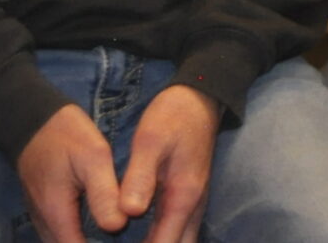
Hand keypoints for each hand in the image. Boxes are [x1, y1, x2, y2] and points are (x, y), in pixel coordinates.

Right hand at [18, 105, 122, 242]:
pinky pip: (62, 232)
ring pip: (65, 241)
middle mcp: (44, 221)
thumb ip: (103, 193)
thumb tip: (117, 226)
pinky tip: (103, 226)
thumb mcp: (93, 157)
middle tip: (127, 238)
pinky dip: (80, 234)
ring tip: (118, 236)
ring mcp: (42, 217)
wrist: (35, 120)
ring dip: (87, 241)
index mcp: (56, 212)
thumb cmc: (66, 135)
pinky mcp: (45, 210)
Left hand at [118, 84, 219, 242]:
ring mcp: (192, 203)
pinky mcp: (187, 197)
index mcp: (182, 196)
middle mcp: (191, 206)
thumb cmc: (173, 117)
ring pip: (181, 241)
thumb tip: (128, 213)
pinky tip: (141, 238)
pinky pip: (178, 230)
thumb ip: (140, 177)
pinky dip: (160, 239)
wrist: (199, 99)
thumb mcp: (150, 141)